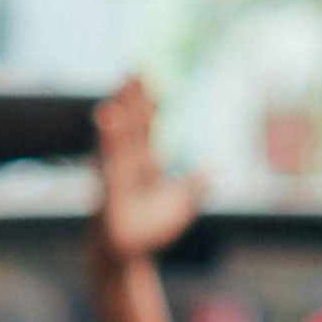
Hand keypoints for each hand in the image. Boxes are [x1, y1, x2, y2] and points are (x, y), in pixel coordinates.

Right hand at [90, 75, 200, 265]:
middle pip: (130, 122)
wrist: (126, 256)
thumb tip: (215, 170)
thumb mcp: (179, 205)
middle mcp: (126, 163)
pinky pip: (109, 158)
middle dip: (132, 95)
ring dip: (121, 109)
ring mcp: (115, 174)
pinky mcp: (108, 189)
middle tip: (136, 65)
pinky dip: (108, 139)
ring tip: (123, 84)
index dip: (150, 102)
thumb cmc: (149, 231)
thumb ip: (195, 186)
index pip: (146, 126)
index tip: (153, 76)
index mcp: (142, 163)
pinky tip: (106, 117)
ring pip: (118, 136)